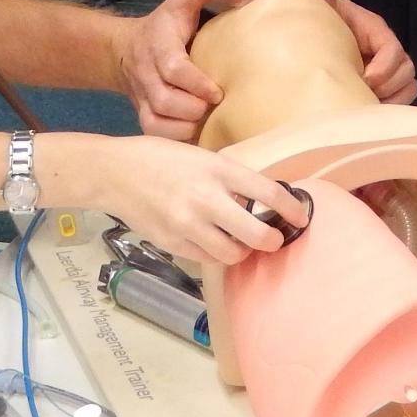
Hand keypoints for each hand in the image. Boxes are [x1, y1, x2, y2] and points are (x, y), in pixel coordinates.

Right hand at [57, 135, 310, 274]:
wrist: (115, 173)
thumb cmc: (161, 159)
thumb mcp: (202, 157)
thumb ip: (230, 179)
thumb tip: (260, 201)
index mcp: (218, 170)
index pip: (268, 194)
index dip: (293, 209)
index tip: (301, 217)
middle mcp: (207, 199)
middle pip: (257, 235)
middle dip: (273, 241)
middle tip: (274, 239)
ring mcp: (188, 225)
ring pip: (233, 255)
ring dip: (243, 251)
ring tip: (241, 242)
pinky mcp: (173, 243)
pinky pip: (207, 259)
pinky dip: (216, 254)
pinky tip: (213, 242)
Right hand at [119, 0, 232, 138]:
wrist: (125, 51)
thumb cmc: (163, 28)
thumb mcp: (179, 3)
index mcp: (159, 46)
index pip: (174, 69)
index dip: (196, 83)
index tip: (217, 91)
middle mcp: (146, 75)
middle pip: (166, 101)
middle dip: (194, 107)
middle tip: (216, 105)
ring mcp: (142, 98)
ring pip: (158, 123)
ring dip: (186, 126)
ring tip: (207, 119)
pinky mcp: (143, 116)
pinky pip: (155, 134)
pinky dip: (175, 138)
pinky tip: (195, 132)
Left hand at [307, 0, 416, 103]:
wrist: (306, 38)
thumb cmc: (315, 20)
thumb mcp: (315, 0)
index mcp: (372, 28)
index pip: (392, 49)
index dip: (383, 67)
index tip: (363, 79)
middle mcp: (384, 49)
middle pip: (407, 70)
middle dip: (387, 87)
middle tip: (361, 94)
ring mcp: (386, 70)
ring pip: (408, 87)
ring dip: (391, 100)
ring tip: (364, 104)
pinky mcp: (383, 88)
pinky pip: (401, 101)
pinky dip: (388, 109)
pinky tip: (365, 111)